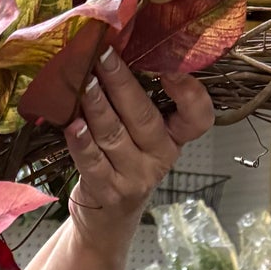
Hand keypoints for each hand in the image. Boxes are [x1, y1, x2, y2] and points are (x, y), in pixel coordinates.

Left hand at [64, 49, 214, 258]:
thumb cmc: (121, 165)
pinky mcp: (108, 192)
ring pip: (115, 136)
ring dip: (97, 106)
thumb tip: (112, 48)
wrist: (106, 221)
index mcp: (174, 138)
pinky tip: (72, 125)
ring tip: (83, 82)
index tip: (170, 66)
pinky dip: (81, 142)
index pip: (198, 117)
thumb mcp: (139, 137)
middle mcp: (160, 157)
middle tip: (104, 55)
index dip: (189, 93)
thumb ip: (135, 103)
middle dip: (122, 83)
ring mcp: (135, 178)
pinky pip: (93, 162)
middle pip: (144, 117)